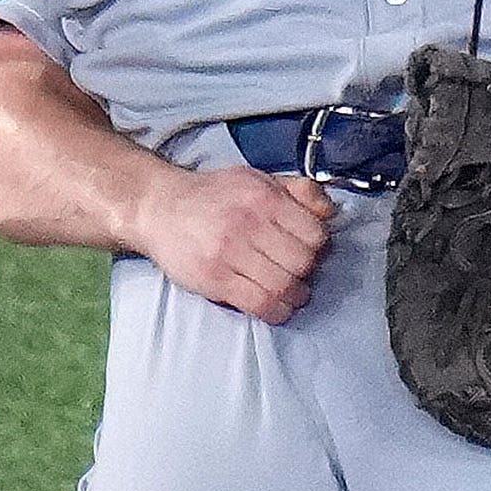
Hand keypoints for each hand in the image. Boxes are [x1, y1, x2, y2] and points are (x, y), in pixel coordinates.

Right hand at [129, 165, 335, 323]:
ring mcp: (230, 253)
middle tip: (300, 271)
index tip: (310, 248)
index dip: (319, 245)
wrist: (160, 207)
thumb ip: (298, 191)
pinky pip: (260, 304)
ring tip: (292, 292)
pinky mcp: (215, 279)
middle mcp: (249, 223)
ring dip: (296, 296)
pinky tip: (276, 306)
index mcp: (264, 197)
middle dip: (307, 272)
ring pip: (284, 286)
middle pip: (302, 262)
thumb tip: (331, 211)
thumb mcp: (257, 179)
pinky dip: (276, 311)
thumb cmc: (213, 195)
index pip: (314, 233)